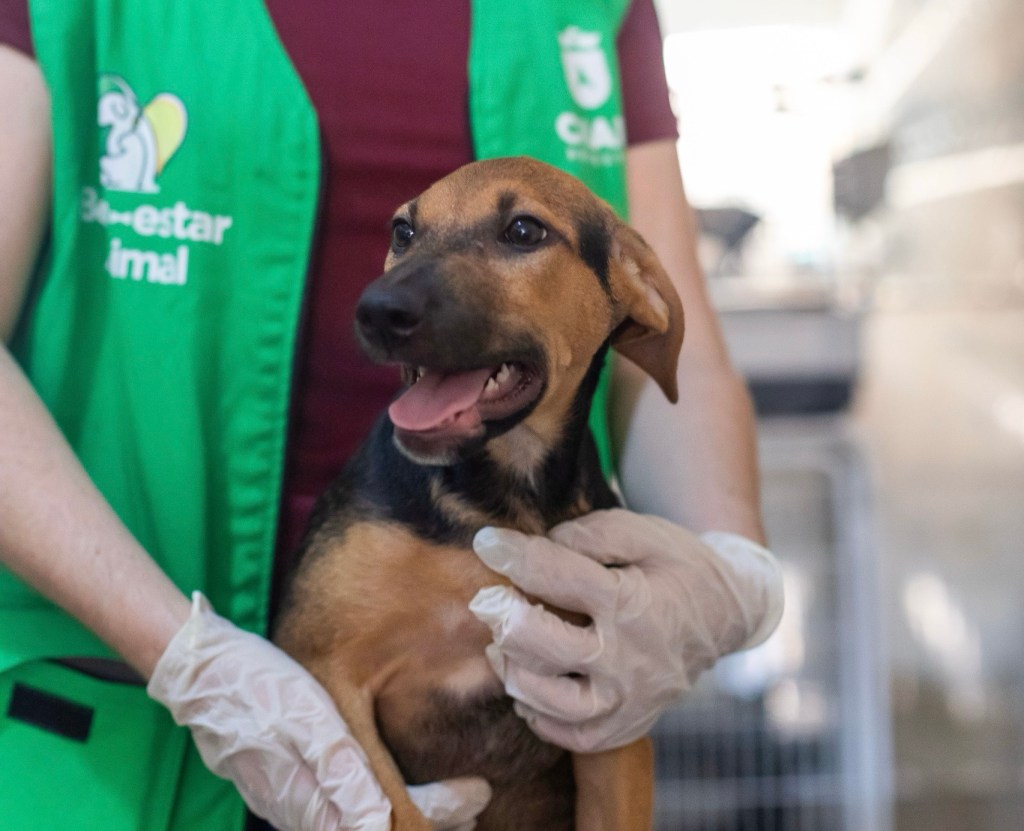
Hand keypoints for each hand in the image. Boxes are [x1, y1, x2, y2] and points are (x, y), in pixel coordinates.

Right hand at [148, 593, 490, 830]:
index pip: (384, 827)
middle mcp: (302, 811)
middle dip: (428, 821)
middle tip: (476, 799)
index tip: (475, 796)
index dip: (433, 818)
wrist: (200, 669)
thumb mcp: (304, 718)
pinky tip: (393, 787)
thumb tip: (378, 824)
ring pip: (360, 823)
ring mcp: (293, 800)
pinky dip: (379, 804)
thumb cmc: (254, 686)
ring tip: (453, 800)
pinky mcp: (288, 783)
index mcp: (310, 801)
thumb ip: (339, 772)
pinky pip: (342, 809)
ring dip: (407, 814)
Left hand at [468, 509, 782, 752]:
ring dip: (515, 671)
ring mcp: (627, 700)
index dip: (516, 556)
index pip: (561, 578)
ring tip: (502, 644)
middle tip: (486, 600)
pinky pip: (569, 735)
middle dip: (505, 620)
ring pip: (551, 702)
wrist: (726, 615)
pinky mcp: (624, 725)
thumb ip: (591, 534)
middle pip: (546, 648)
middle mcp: (628, 659)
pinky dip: (537, 713)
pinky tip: (530, 681)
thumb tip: (539, 545)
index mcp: (632, 603)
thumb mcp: (644, 532)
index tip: (487, 542)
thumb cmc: (676, 567)